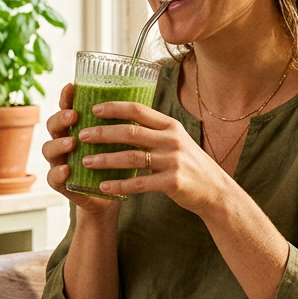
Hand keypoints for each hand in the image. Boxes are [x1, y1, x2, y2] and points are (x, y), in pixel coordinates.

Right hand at [42, 83, 120, 221]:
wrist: (109, 197)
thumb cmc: (114, 164)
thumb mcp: (118, 142)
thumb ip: (119, 124)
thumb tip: (140, 95)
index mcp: (76, 128)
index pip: (67, 108)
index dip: (66, 97)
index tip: (71, 87)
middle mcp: (64, 142)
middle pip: (53, 125)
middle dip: (61, 118)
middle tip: (73, 116)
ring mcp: (60, 162)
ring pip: (48, 149)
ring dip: (58, 144)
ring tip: (71, 143)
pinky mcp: (61, 183)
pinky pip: (53, 177)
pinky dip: (58, 172)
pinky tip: (66, 169)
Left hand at [75, 100, 232, 214]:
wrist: (215, 191)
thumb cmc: (190, 165)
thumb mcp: (176, 141)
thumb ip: (154, 132)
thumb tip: (122, 122)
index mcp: (170, 126)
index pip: (138, 110)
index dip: (114, 107)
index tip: (93, 109)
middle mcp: (172, 140)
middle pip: (130, 132)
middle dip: (103, 133)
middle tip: (82, 135)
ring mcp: (173, 161)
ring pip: (131, 157)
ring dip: (106, 159)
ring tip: (86, 162)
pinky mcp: (172, 182)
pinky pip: (139, 183)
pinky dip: (119, 185)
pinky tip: (103, 187)